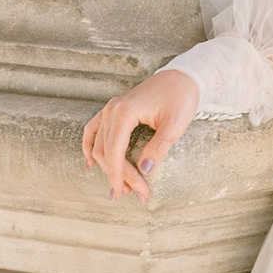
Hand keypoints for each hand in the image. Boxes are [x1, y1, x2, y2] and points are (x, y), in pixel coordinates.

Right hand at [82, 66, 200, 198]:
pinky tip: (91, 164)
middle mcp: (112, 110)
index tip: (135, 193)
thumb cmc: (181, 98)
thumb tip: (145, 170)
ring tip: (119, 188)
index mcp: (125, 112)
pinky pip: (94, 130)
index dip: (122, 175)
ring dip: (106, 168)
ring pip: (99, 144)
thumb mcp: (175, 125)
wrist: (182, 77)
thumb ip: (159, 147)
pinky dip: (90, 147)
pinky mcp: (114, 110)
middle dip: (119, 176)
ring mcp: (110, 109)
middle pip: (106, 151)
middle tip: (137, 194)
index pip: (115, 151)